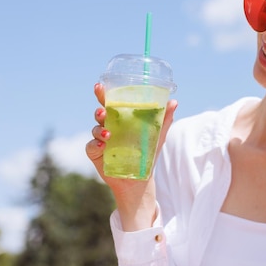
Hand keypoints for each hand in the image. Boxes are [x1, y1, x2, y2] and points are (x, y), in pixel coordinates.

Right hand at [85, 83, 177, 229]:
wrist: (139, 180)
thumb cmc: (146, 155)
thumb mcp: (157, 137)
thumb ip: (164, 120)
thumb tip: (175, 102)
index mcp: (120, 120)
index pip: (110, 103)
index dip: (103, 94)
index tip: (99, 86)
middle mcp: (108, 127)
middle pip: (99, 114)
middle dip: (99, 110)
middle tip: (103, 112)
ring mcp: (100, 140)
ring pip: (94, 129)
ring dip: (99, 129)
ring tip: (107, 134)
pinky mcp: (96, 154)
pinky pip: (91, 147)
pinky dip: (95, 145)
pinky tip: (103, 146)